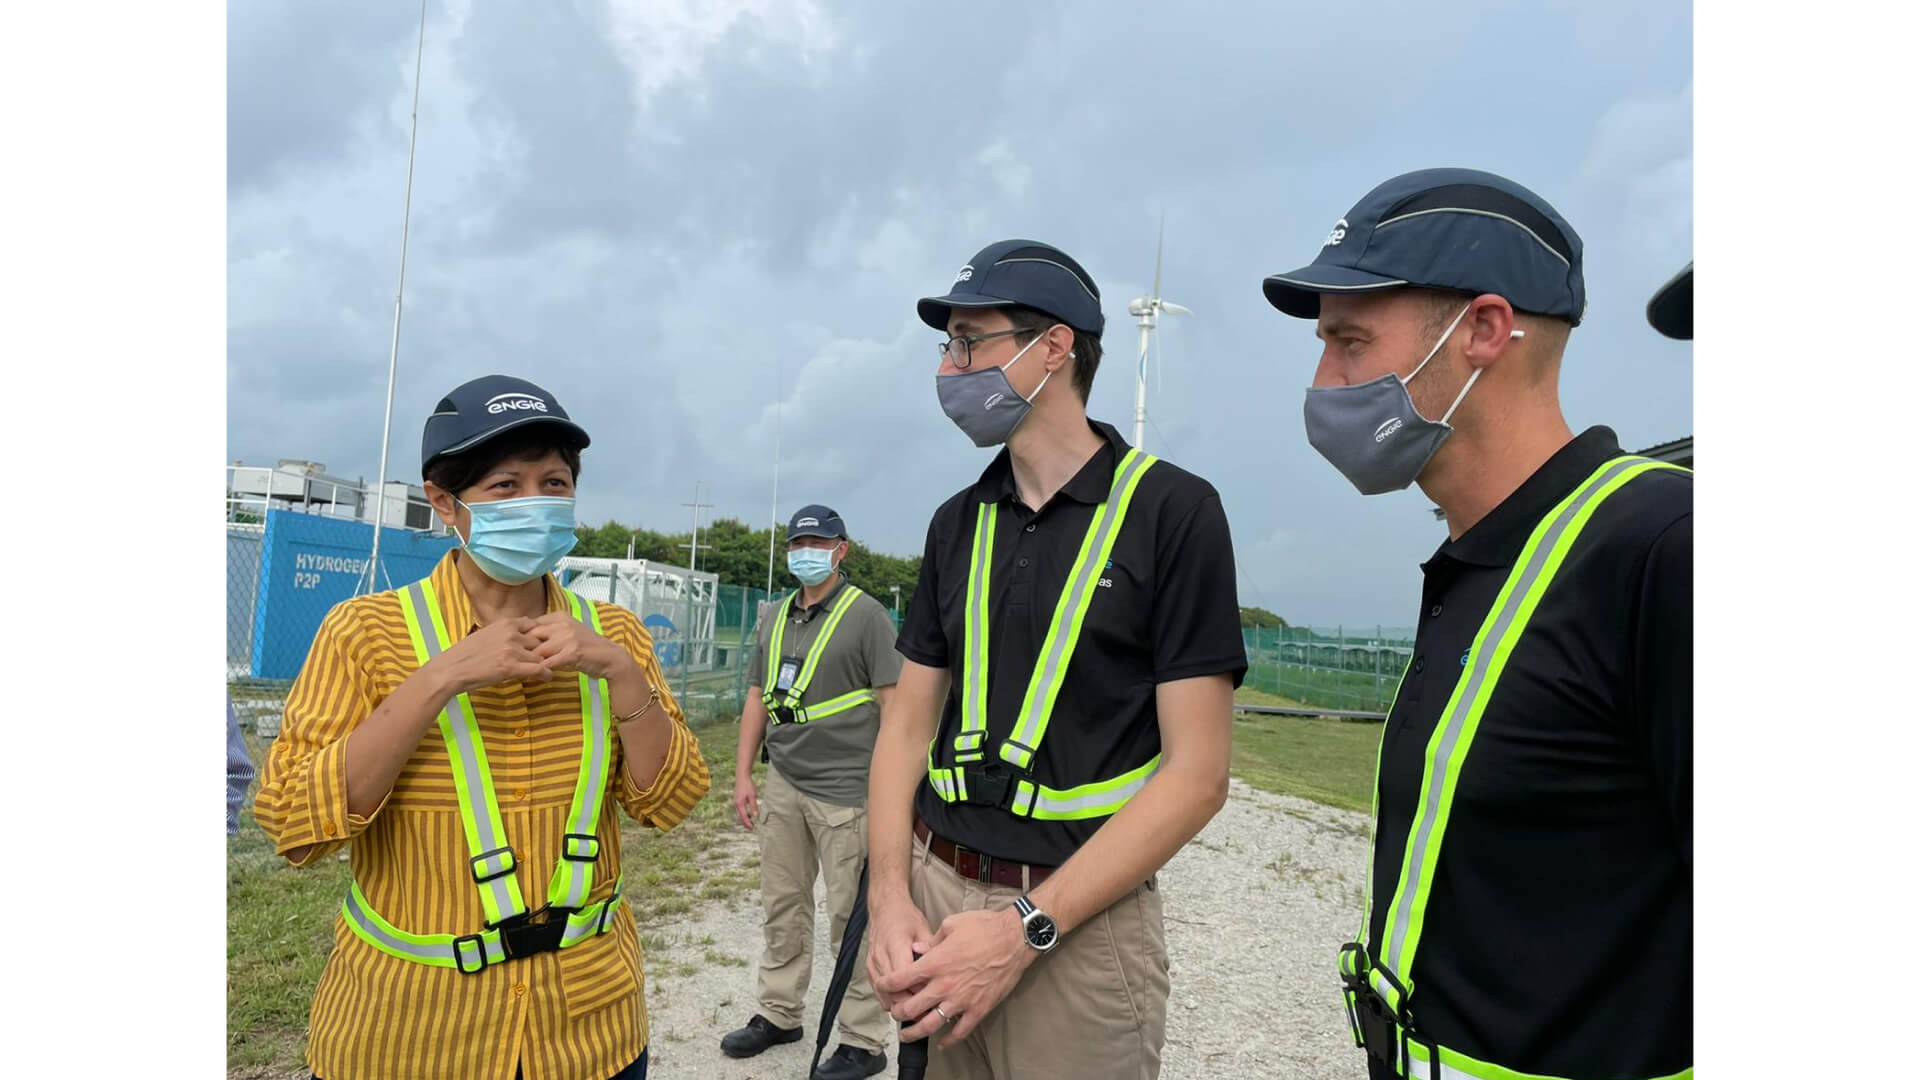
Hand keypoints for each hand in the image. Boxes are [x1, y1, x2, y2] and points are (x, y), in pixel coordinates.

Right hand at [431, 617, 550, 695]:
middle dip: (541, 652)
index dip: (539, 637)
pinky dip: (546, 674)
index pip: (535, 625)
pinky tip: (546, 678)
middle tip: (541, 662)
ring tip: (541, 672)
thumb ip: (507, 631)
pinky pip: (539, 669)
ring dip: (542, 665)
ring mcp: (512, 649)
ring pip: (540, 656)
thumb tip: (524, 628)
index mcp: (506, 623)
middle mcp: (512, 633)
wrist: (451, 669)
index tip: (540, 646)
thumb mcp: (488, 633)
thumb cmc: (466, 654)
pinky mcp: (511, 667)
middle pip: (540, 642)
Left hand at [526, 611, 627, 679]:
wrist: (610, 657)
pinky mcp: (572, 653)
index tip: (516, 648)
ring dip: (530, 663)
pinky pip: (549, 663)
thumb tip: (524, 632)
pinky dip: (541, 671)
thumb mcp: (568, 632)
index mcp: (560, 617)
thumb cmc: (586, 646)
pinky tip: (537, 676)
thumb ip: (549, 630)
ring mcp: (568, 638)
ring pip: (538, 651)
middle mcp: (563, 624)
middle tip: (516, 661)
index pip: (531, 624)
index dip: (522, 637)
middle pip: (531, 636)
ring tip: (524, 671)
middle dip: (522, 650)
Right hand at [733, 776, 758, 830]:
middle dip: (745, 823)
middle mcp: (736, 804)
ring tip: (750, 823)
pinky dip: (743, 814)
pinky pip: (739, 810)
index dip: (748, 823)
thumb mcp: (753, 795)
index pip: (744, 817)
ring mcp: (736, 802)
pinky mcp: (737, 800)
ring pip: (739, 814)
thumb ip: (754, 806)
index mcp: (740, 804)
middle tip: (751, 829)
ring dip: (744, 819)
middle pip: (740, 817)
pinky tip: (748, 814)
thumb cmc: (748, 785)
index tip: (752, 828)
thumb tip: (756, 816)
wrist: (742, 777)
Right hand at [866, 894, 934, 1013]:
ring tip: (918, 1010)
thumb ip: (930, 951)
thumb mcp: (923, 929)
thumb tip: (941, 973)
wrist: (885, 907)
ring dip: (901, 1004)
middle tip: (928, 1010)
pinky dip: (891, 999)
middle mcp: (881, 956)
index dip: (919, 991)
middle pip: (894, 991)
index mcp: (896, 944)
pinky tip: (904, 1001)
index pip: (905, 978)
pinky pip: (878, 991)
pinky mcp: (869, 968)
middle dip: (911, 1004)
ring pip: (884, 995)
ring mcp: (873, 963)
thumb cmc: (905, 917)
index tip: (933, 998)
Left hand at [881, 907, 1033, 1048]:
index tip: (882, 987)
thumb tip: (916, 950)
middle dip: (898, 1012)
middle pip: (911, 1007)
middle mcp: (945, 985)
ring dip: (914, 1033)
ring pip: (930, 1024)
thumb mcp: (951, 924)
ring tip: (906, 1035)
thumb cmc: (984, 927)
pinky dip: (948, 1040)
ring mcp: (962, 1000)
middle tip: (895, 1012)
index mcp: (935, 963)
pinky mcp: (978, 1009)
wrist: (1015, 939)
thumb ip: (930, 941)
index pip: (901, 980)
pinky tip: (941, 1042)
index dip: (886, 985)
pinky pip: (960, 1032)